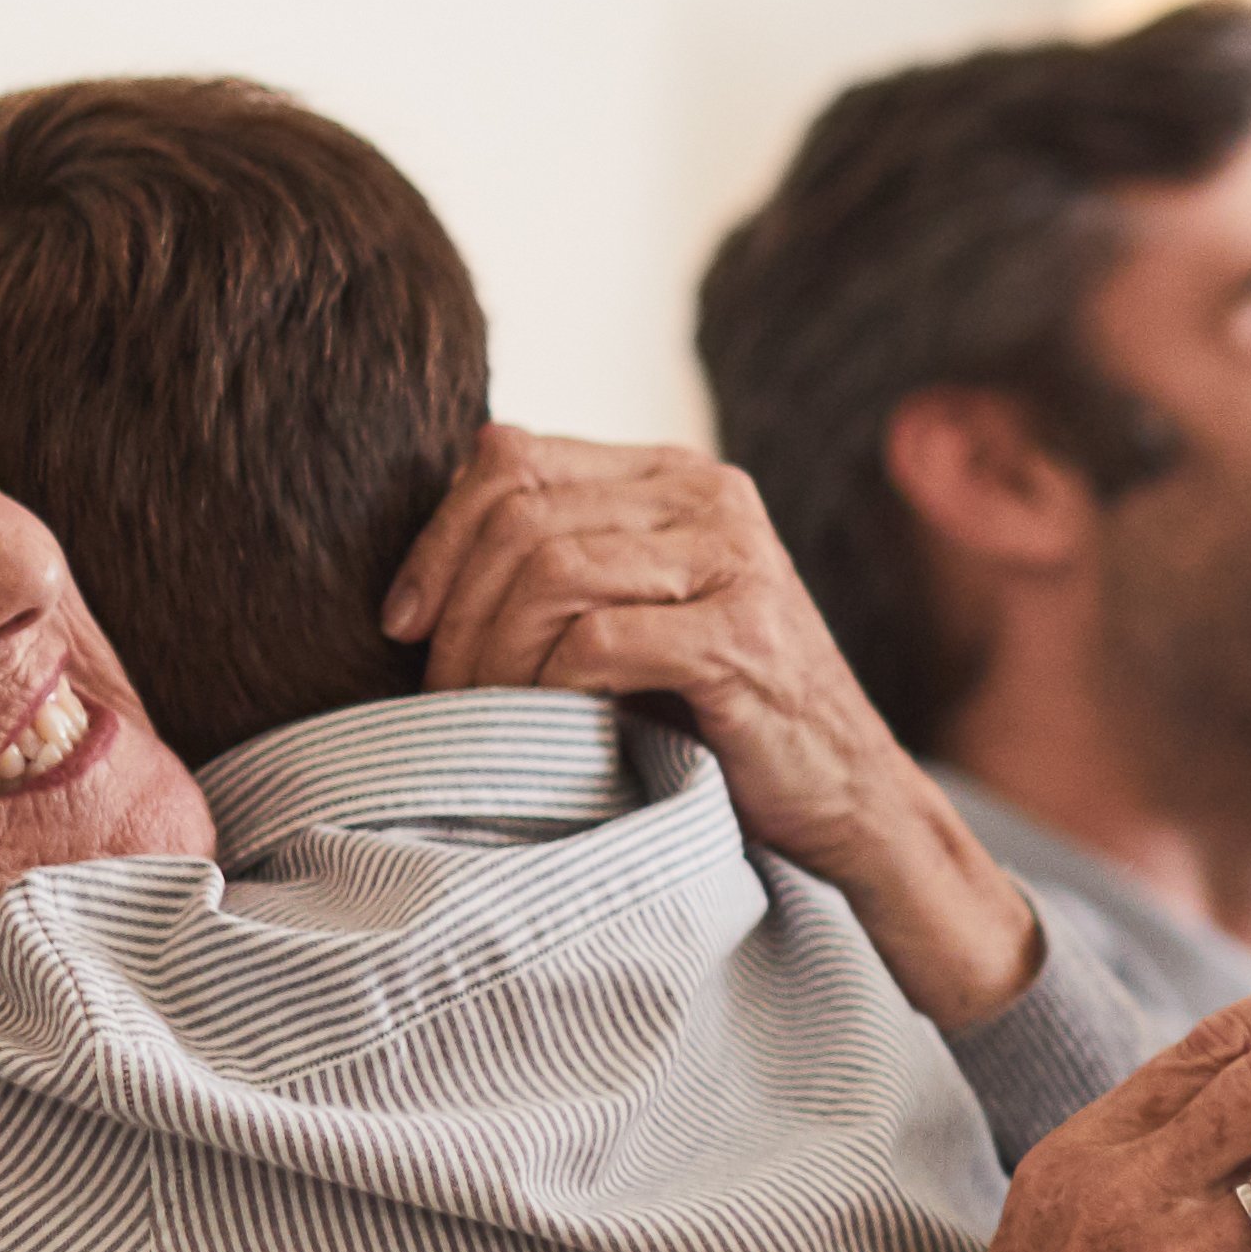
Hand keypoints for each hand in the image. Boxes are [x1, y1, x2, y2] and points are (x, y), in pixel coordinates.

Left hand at [384, 426, 1038, 1019]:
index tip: (404, 621)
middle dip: (454, 607)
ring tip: (477, 714)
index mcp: (675, 475)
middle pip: (520, 513)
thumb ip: (563, 560)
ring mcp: (734, 561)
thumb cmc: (720, 714)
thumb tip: (427, 554)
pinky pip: (595, 641)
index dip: (438, 535)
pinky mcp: (741, 637)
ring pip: (549, 572)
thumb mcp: (636, 614)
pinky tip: (544, 726)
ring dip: (489, 654)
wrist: (847, 796)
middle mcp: (709, 496)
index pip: (512, 455)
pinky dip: (544, 687)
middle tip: (437, 689)